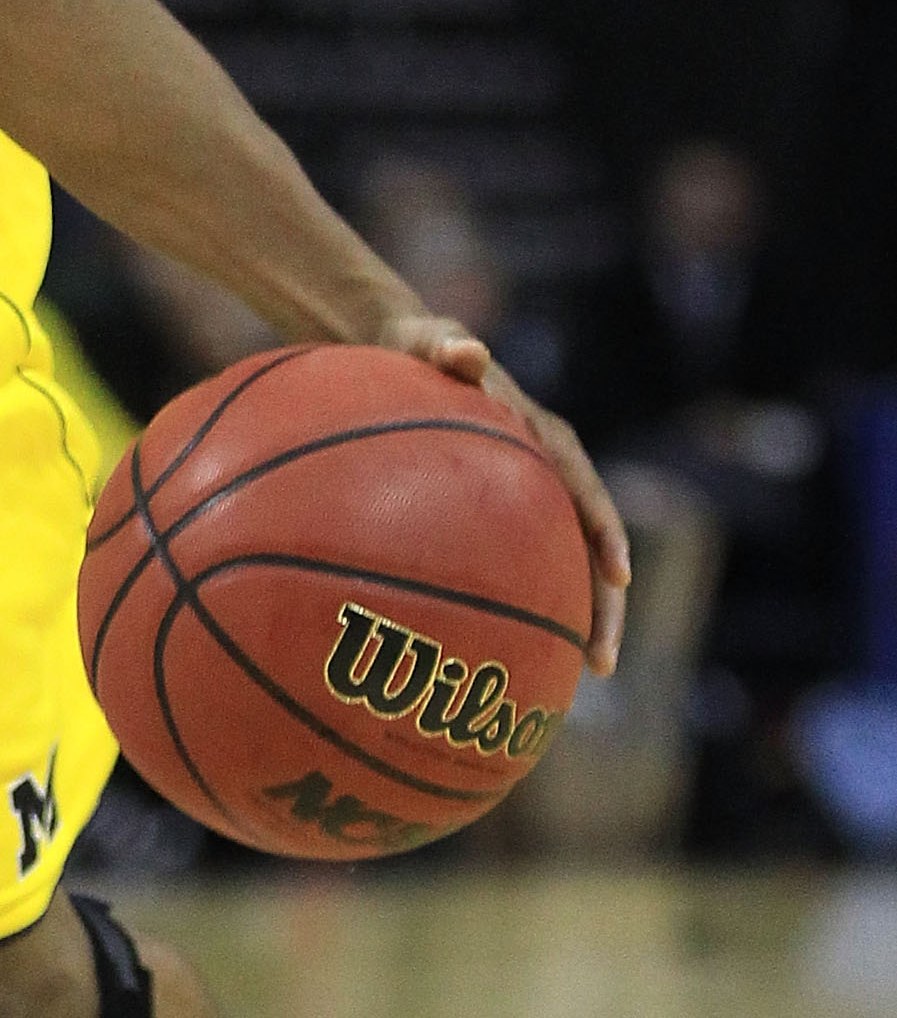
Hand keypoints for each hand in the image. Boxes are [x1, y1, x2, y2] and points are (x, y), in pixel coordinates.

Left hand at [377, 311, 629, 676]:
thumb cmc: (416, 345)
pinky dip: (518, 607)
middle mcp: (546, 473)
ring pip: (561, 567)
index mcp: (543, 437)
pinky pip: (516, 567)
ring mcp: (525, 500)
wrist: (400, 353)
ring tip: (573, 680)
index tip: (618, 578)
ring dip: (572, 621)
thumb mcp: (425, 337)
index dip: (606, 533)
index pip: (585, 489)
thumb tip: (468, 351)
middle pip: (588, 547)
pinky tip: (495, 657)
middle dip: (603, 606)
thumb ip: (444, 345)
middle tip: (602, 662)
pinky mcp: (496, 520)